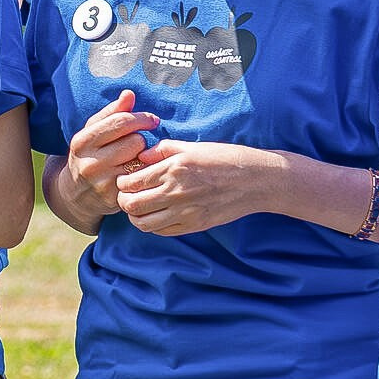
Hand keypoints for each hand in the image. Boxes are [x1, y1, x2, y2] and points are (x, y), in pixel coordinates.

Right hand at [56, 92, 160, 224]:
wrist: (75, 194)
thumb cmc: (88, 155)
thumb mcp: (92, 132)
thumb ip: (111, 112)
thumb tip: (129, 94)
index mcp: (82, 141)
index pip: (120, 122)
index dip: (141, 118)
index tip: (152, 120)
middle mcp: (90, 162)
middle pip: (135, 142)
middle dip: (139, 140)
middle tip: (136, 144)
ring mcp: (102, 182)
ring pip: (140, 161)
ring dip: (142, 157)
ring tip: (135, 158)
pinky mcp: (115, 198)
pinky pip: (141, 179)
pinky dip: (143, 174)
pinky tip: (137, 173)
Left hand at [115, 138, 279, 235]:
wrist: (256, 181)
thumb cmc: (224, 158)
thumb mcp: (192, 147)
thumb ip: (162, 150)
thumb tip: (140, 157)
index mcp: (173, 169)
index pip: (130, 182)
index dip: (122, 182)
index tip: (126, 179)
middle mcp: (176, 192)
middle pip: (131, 205)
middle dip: (124, 200)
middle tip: (129, 195)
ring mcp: (185, 212)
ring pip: (143, 223)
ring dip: (136, 216)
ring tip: (141, 206)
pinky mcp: (194, 226)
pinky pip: (162, 231)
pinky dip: (154, 225)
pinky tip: (158, 214)